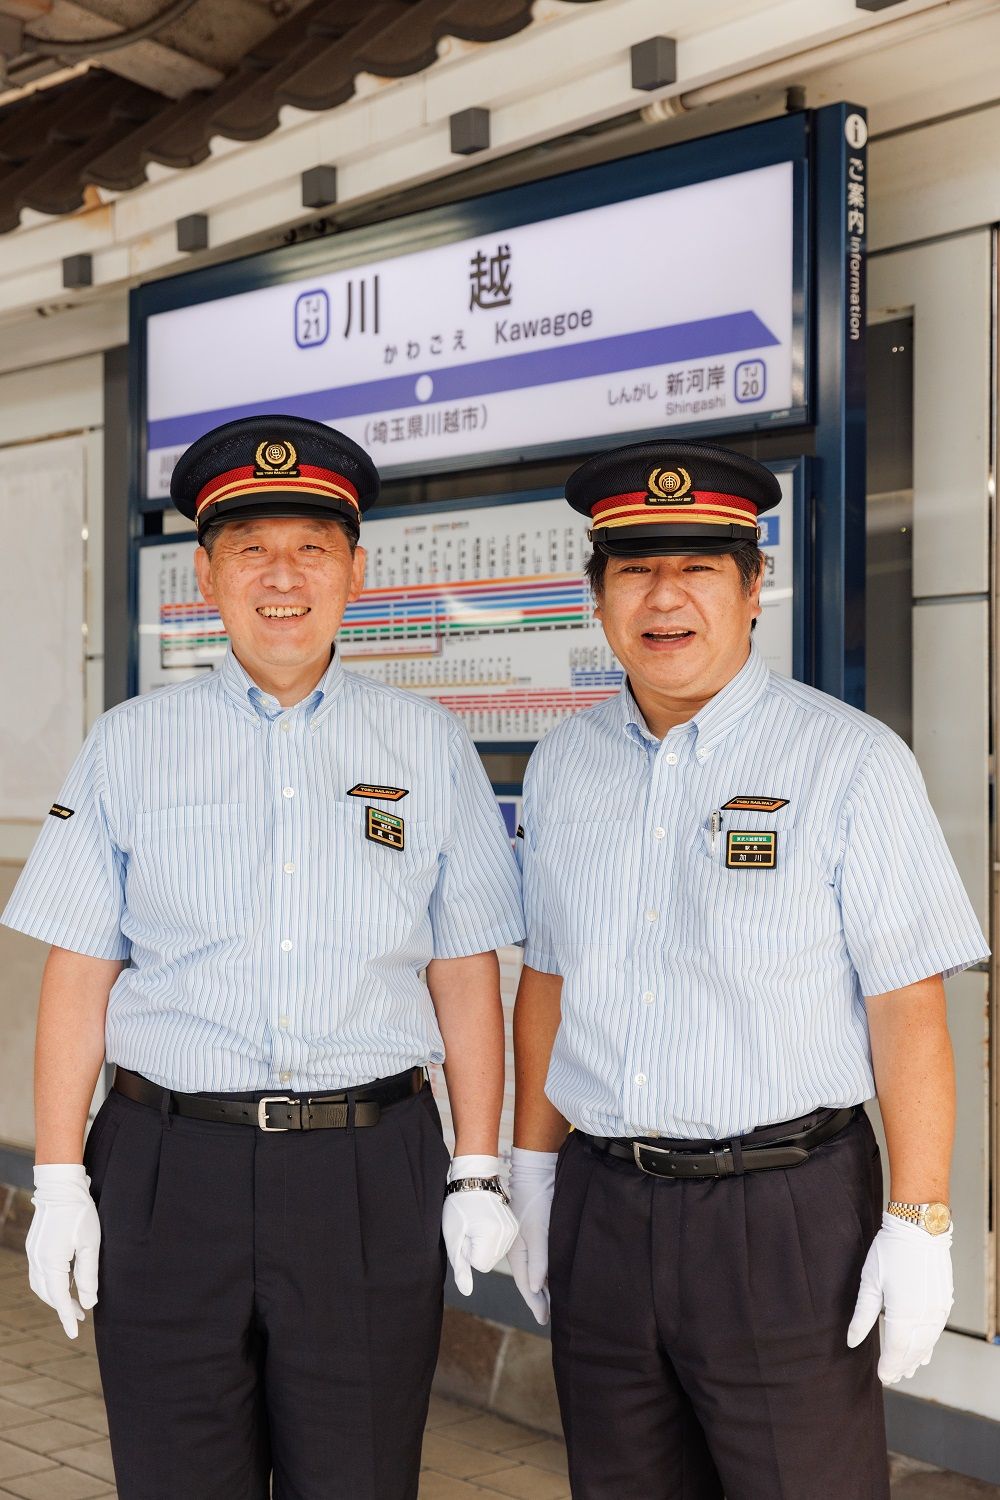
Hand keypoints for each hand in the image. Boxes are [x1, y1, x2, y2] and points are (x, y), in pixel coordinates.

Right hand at [26, 1164, 100, 1338]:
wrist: (60, 1187)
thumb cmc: (79, 1212)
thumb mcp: (90, 1244)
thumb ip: (88, 1275)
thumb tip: (88, 1303)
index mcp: (51, 1262)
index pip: (59, 1298)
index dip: (67, 1316)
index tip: (74, 1332)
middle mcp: (37, 1261)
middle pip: (48, 1295)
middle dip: (63, 1308)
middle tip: (81, 1318)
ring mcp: (32, 1254)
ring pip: (40, 1286)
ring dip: (55, 1298)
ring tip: (74, 1304)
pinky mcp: (34, 1247)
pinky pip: (39, 1274)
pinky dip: (50, 1285)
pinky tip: (64, 1284)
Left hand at [442, 1155, 517, 1295]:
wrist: (474, 1181)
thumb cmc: (459, 1206)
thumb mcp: (453, 1236)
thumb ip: (461, 1266)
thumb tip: (466, 1291)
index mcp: (492, 1234)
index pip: (479, 1264)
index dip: (468, 1252)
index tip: (465, 1233)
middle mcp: (508, 1233)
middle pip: (489, 1263)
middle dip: (476, 1250)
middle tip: (470, 1228)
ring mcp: (514, 1230)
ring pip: (495, 1256)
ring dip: (484, 1246)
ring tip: (477, 1224)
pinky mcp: (515, 1227)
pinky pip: (501, 1247)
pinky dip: (491, 1241)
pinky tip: (486, 1224)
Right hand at [507, 1146, 557, 1325]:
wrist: (534, 1176)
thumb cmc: (536, 1203)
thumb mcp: (538, 1233)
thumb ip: (537, 1261)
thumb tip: (534, 1287)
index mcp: (517, 1253)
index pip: (525, 1285)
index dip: (535, 1303)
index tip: (544, 1319)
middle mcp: (520, 1251)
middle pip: (528, 1282)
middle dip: (538, 1299)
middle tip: (550, 1316)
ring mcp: (526, 1244)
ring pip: (534, 1272)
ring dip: (543, 1287)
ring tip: (554, 1302)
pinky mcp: (534, 1236)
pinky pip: (539, 1261)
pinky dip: (545, 1273)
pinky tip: (553, 1278)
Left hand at [847, 1211, 952, 1382]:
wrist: (920, 1230)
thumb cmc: (891, 1251)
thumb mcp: (870, 1282)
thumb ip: (862, 1315)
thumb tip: (852, 1341)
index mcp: (904, 1314)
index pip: (896, 1350)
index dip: (889, 1365)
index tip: (882, 1377)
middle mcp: (924, 1317)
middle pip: (913, 1351)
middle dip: (902, 1366)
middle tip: (893, 1378)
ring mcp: (937, 1311)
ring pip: (927, 1344)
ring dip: (917, 1359)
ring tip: (908, 1371)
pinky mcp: (944, 1302)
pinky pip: (936, 1332)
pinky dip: (929, 1345)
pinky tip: (925, 1351)